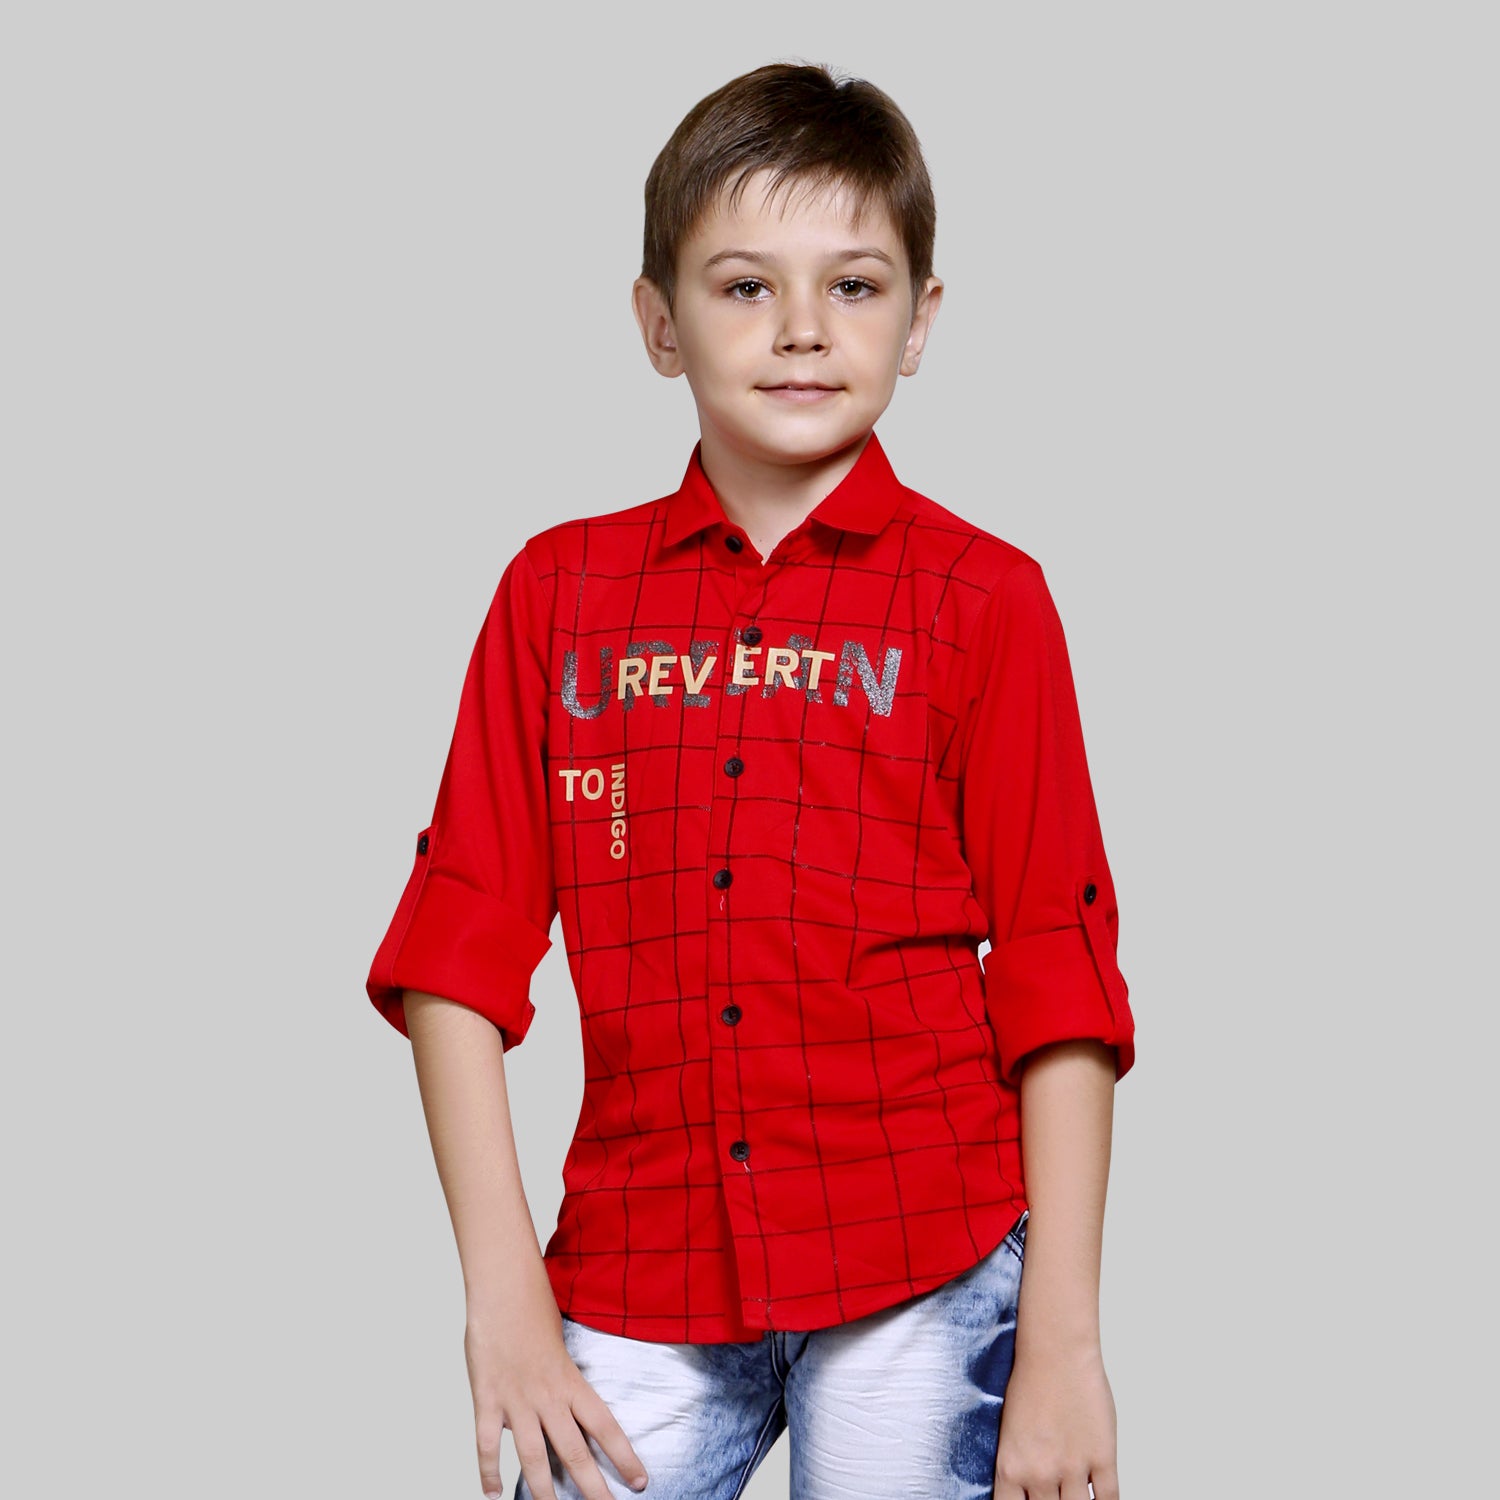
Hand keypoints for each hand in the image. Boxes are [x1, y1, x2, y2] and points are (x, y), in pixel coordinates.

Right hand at [465, 1290, 648, 1498]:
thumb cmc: (534, 1310)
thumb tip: (553, 1412)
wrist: (504, 1288)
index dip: (624, 1457)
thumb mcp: (560, 1345)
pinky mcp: (488, 1399)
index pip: (605, 1426)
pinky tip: (493, 1494)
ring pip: (534, 1457)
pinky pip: (488, 1444)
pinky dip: (489, 1472)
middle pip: (575, 1452)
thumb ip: (560, 1382)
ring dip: (543, 1491)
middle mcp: (548, 1396)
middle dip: (592, 1488)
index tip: (640, 1482)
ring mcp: (517, 1400)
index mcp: (572, 1381)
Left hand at [994, 1343, 1118, 1499]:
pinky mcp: (1102, 1458)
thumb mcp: (1010, 1433)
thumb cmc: (1030, 1382)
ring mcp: (1073, 1468)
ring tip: (1075, 1493)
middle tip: (1056, 1496)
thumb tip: (1028, 1492)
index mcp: (1011, 1468)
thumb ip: (1019, 1468)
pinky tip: (1101, 1499)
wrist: (1056, 1351)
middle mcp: (1040, 1474)